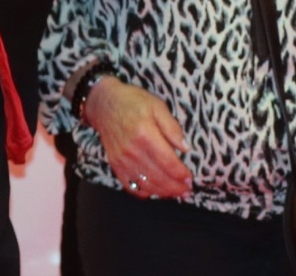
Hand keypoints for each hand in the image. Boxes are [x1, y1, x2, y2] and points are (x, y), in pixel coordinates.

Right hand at [82, 75, 192, 199]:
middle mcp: (132, 150)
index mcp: (145, 133)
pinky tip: (156, 191)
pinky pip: (131, 186)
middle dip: (175, 187)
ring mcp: (122, 159)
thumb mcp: (157, 105)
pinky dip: (145, 193)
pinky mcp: (115, 165)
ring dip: (163, 193)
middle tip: (187, 191)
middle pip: (158, 177)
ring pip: (145, 185)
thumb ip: (172, 127)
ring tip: (176, 193)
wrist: (105, 104)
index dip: (180, 174)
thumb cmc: (133, 102)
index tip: (190, 179)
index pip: (167, 161)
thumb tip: (186, 148)